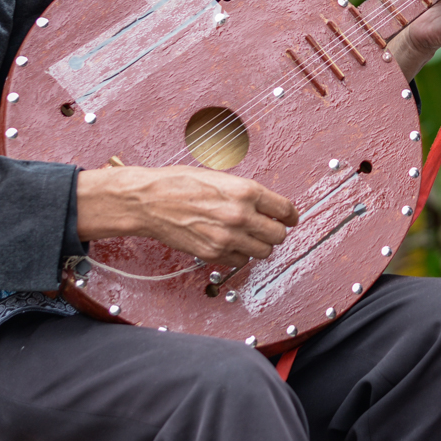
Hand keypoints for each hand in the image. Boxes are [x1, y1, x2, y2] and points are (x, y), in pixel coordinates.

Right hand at [76, 165, 299, 267]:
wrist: (149, 201)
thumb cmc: (179, 184)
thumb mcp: (221, 178)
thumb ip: (246, 193)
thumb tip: (265, 205)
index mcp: (246, 191)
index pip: (285, 209)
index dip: (291, 215)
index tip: (290, 218)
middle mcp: (240, 215)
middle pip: (278, 235)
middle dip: (275, 231)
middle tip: (268, 228)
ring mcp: (227, 237)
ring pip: (263, 252)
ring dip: (259, 245)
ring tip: (248, 236)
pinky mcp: (213, 253)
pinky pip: (241, 261)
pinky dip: (240, 255)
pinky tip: (231, 244)